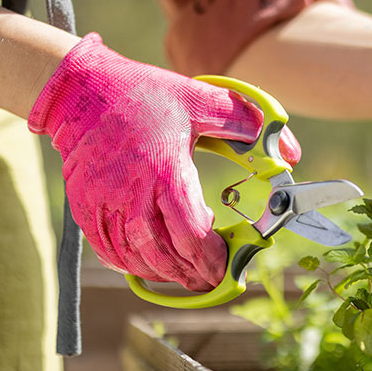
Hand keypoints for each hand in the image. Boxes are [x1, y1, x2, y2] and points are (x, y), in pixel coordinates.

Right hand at [28, 33, 300, 290]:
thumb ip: (247, 124)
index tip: (226, 268)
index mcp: (165, 171)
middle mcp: (131, 194)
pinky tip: (148, 261)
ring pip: (134, 257)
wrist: (81, 89)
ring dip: (162, 272)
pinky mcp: (84, 206)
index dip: (210, 259)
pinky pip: (107, 249)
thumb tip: (290, 152)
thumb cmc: (144, 94)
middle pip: (162, 254)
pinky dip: (130, 262)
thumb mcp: (202, 100)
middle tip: (210, 281)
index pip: (190, 233)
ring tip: (185, 273)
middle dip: (190, 274)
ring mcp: (103, 203)